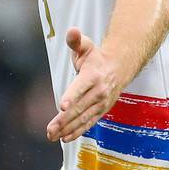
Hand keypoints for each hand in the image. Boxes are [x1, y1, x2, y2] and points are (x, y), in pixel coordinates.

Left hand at [46, 28, 120, 142]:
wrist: (119, 68)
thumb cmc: (96, 57)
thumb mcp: (86, 46)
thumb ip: (76, 40)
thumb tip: (72, 30)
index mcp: (92, 75)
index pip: (80, 87)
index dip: (71, 96)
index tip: (61, 106)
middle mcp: (98, 91)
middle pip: (79, 107)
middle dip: (63, 120)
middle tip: (49, 130)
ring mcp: (100, 103)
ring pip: (83, 118)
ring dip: (67, 129)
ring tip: (52, 136)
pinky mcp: (100, 111)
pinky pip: (88, 123)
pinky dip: (77, 131)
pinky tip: (65, 138)